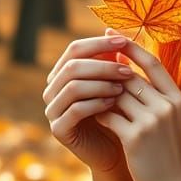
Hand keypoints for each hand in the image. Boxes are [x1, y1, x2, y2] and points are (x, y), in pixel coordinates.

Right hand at [43, 34, 134, 172]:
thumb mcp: (117, 82)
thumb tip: (113, 30)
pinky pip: (74, 110)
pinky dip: (95, 104)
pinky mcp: (58, 129)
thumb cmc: (119, 113)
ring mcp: (52, 109)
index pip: (75, 48)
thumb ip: (113, 60)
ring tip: (123, 88)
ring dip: (100, 84)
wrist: (116, 151)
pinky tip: (113, 104)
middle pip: (72, 66)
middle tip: (128, 70)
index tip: (124, 42)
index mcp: (63, 73)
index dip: (99, 43)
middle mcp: (53, 89)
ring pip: (72, 87)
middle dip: (102, 66)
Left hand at [97, 28, 180, 180]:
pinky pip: (108, 116)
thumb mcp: (170, 119)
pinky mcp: (136, 137)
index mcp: (176, 97)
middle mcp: (166, 105)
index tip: (111, 35)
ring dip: (101, 96)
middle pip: (129, 78)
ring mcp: (152, 121)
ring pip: (116, 96)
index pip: (152, 63)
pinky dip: (99, 114)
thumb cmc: (170, 152)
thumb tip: (125, 68)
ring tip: (92, 98)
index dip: (130, 47)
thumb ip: (154, 95)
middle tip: (89, 71)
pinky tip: (95, 118)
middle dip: (108, 76)